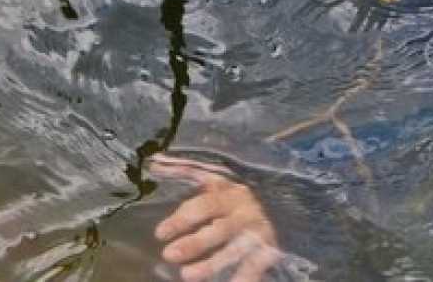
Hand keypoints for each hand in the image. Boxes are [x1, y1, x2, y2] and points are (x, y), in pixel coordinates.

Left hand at [152, 155, 282, 281]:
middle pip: (218, 230)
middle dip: (193, 244)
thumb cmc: (232, 197)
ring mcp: (258, 233)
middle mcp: (245, 212)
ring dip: (210, 265)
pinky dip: (243, 278)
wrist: (278, 205)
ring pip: (234, 251)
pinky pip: (254, 267)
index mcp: (229, 193)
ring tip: (186, 276)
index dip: (181, 220)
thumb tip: (154, 163)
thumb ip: (184, 172)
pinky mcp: (269, 251)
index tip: (160, 234)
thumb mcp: (212, 181)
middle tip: (169, 255)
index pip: (203, 206)